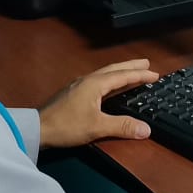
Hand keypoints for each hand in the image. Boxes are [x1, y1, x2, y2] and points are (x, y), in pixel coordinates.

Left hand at [38, 59, 158, 148]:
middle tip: (146, 63)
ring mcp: (78, 85)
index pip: (122, 76)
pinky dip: (109, 79)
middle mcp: (87, 80)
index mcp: (95, 83)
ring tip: (131, 72)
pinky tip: (108, 86)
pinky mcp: (72, 93)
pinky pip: (97, 80)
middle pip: (113, 69)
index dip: (139, 75)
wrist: (37, 129)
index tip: (155, 74)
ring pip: (104, 74)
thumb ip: (122, 126)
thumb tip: (146, 129)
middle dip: (130, 66)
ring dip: (119, 71)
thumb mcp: (97, 127)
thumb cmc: (67, 125)